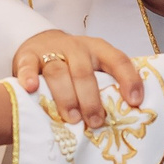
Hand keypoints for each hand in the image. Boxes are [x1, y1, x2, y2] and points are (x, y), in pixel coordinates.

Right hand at [13, 29, 142, 129]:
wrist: (41, 42)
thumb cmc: (73, 64)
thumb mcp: (93, 67)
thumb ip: (105, 86)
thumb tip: (125, 120)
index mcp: (98, 50)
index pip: (118, 60)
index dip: (129, 79)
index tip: (135, 102)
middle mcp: (76, 48)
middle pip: (84, 72)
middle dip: (91, 99)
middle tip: (95, 122)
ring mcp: (51, 51)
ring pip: (58, 71)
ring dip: (66, 96)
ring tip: (72, 118)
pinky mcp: (28, 56)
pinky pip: (28, 65)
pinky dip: (29, 77)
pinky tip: (31, 89)